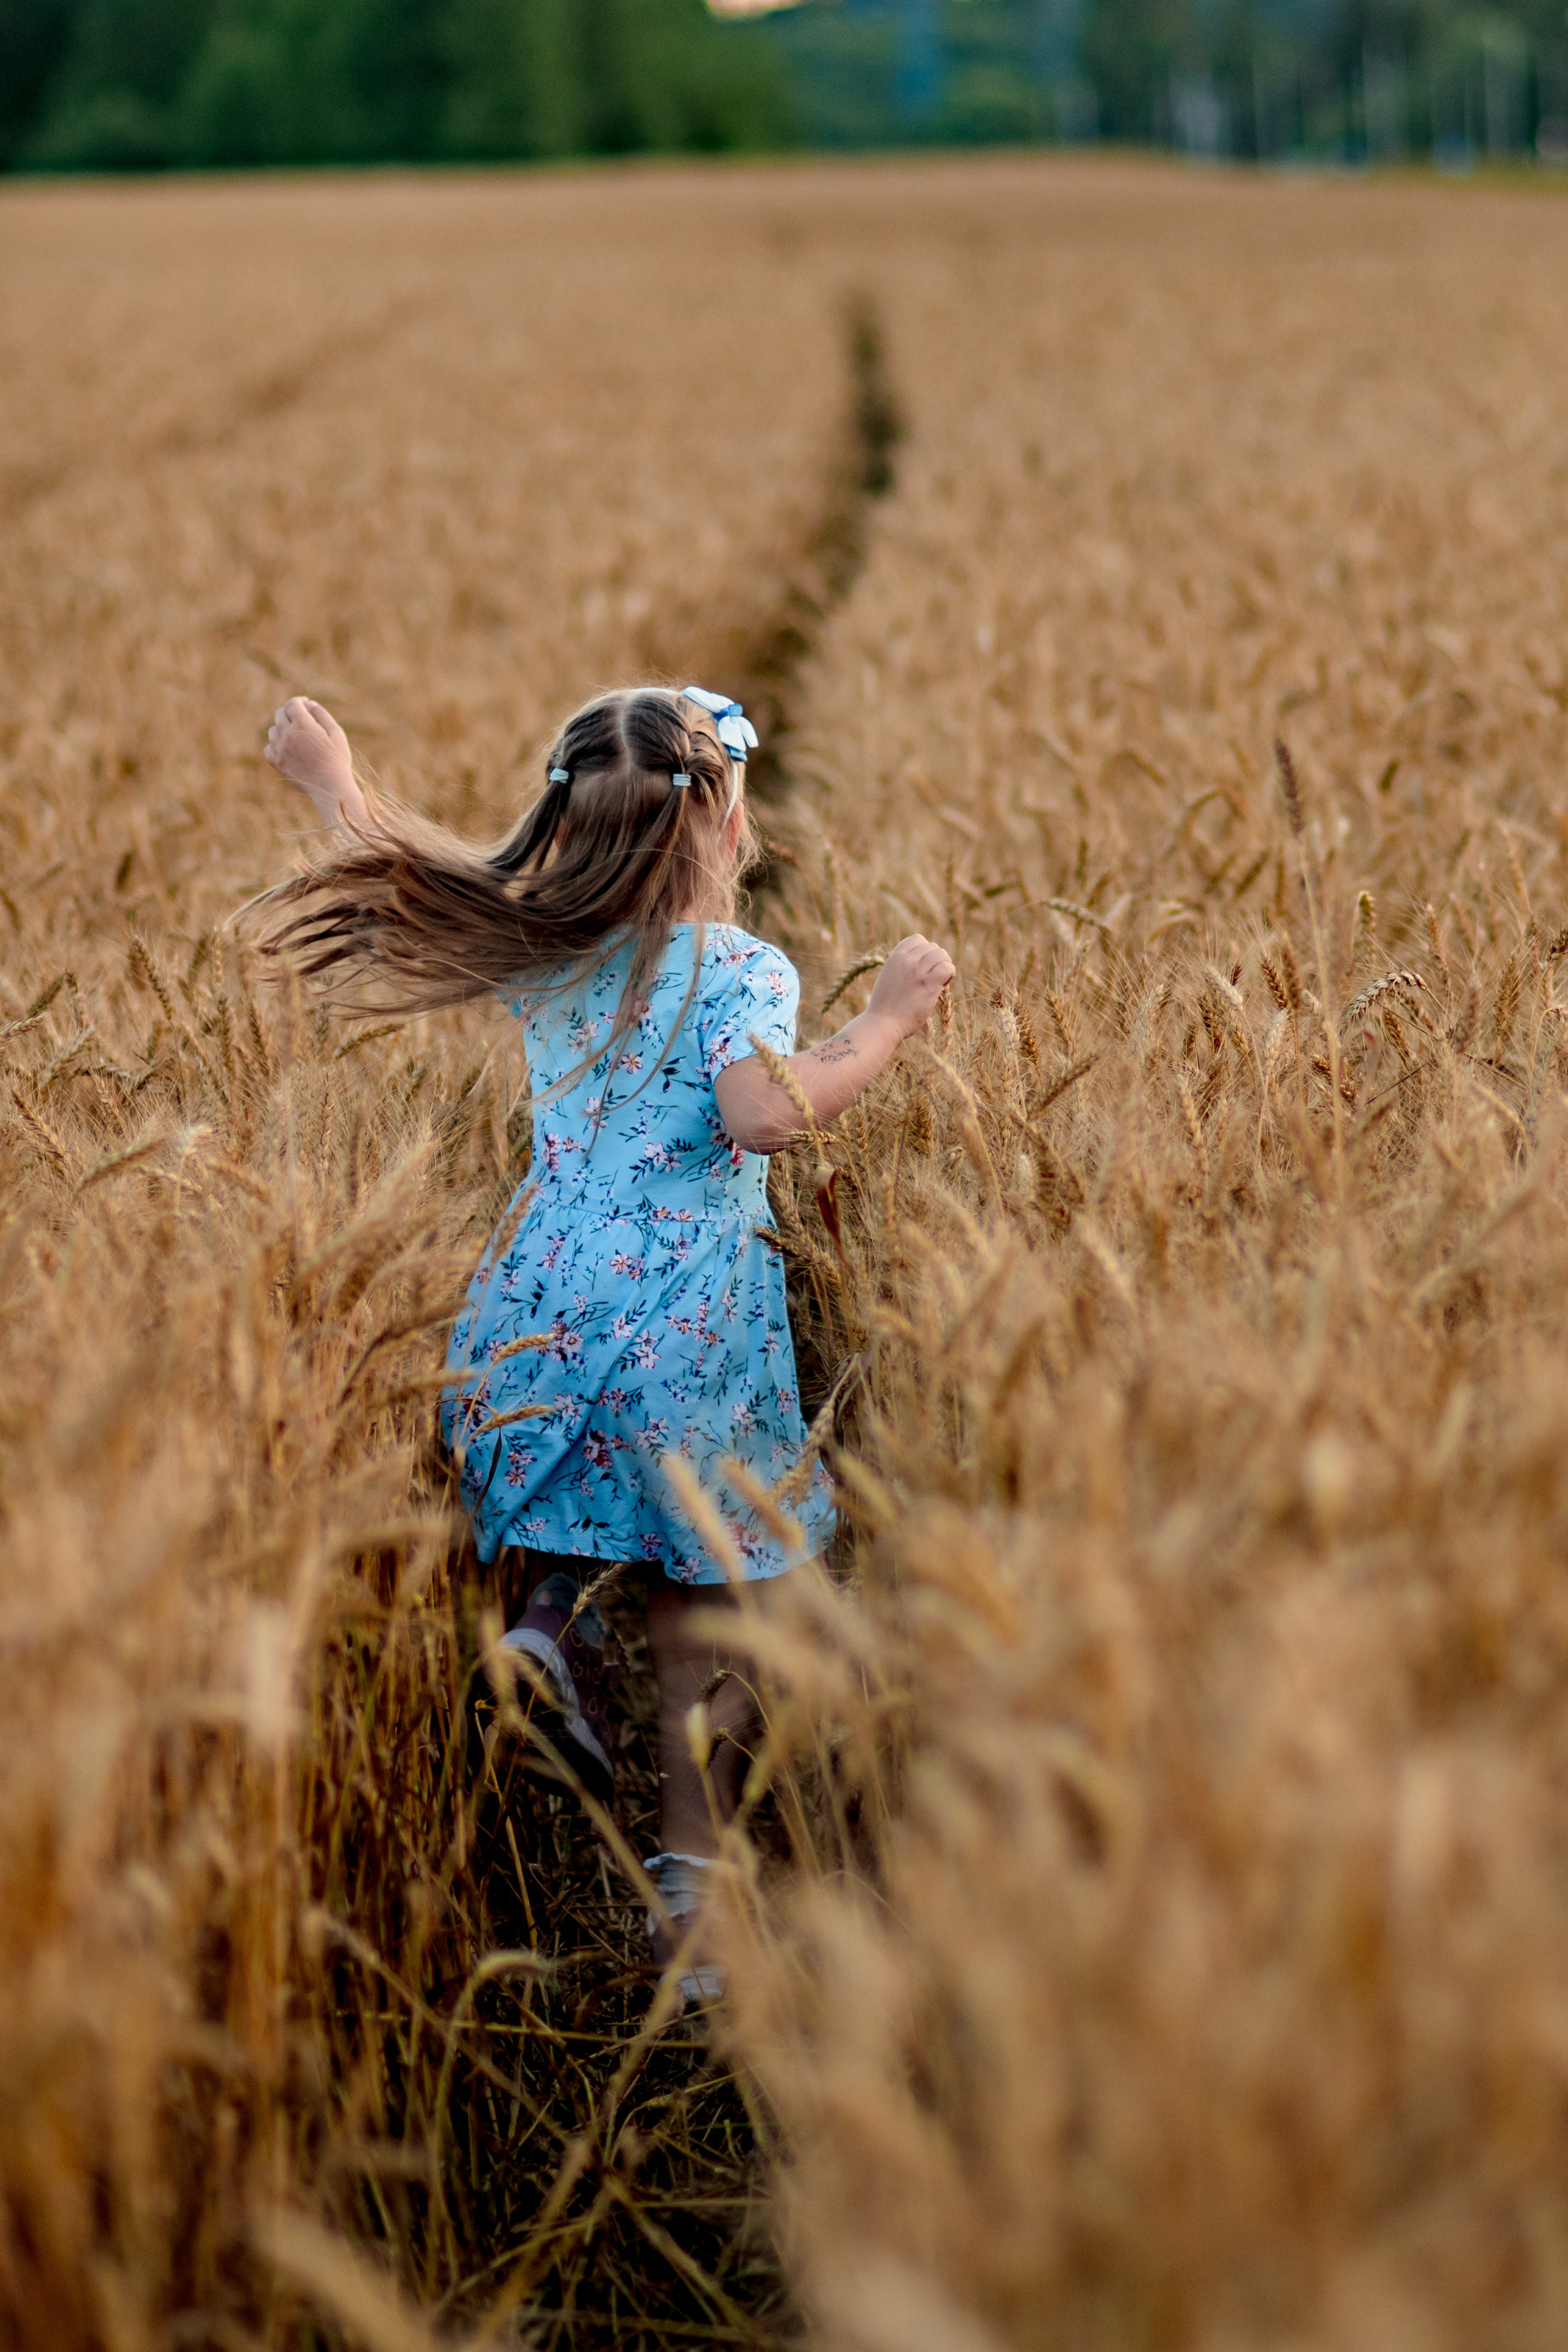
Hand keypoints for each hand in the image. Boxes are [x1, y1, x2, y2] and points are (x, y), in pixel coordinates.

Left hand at [264, 696, 365, 828]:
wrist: (331, 787)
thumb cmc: (338, 759)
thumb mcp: (336, 733)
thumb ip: (322, 715)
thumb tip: (309, 704)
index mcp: (303, 724)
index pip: (292, 704)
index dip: (299, 701)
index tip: (305, 704)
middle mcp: (288, 735)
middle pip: (280, 715)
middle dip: (289, 712)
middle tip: (299, 717)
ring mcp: (280, 750)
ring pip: (272, 731)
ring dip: (281, 728)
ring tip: (294, 734)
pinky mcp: (278, 764)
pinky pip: (268, 749)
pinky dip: (274, 745)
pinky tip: (285, 747)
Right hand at [866, 934, 955, 1040]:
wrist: (882, 1024)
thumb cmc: (885, 1007)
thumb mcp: (888, 977)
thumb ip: (901, 967)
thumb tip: (920, 961)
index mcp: (895, 957)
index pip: (918, 939)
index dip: (926, 950)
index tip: (925, 965)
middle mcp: (906, 960)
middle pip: (933, 947)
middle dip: (937, 960)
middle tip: (934, 976)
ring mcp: (917, 971)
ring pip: (942, 954)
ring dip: (946, 965)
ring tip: (941, 980)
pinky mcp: (928, 984)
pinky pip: (947, 967)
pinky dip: (950, 974)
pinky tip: (944, 984)